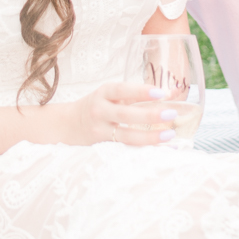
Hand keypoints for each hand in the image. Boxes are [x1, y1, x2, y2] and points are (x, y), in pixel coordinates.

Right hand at [64, 82, 178, 146]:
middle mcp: (100, 110)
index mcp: (104, 92)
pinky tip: (160, 148)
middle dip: (149, 115)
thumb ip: (135, 95)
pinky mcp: (102, 146)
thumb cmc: (97, 106)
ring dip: (149, 136)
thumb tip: (170, 93)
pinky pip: (125, 146)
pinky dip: (144, 147)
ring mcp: (100, 130)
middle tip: (170, 114)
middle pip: (125, 114)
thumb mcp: (110, 95)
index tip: (161, 93)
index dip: (141, 91)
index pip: (123, 89)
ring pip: (126, 135)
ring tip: (169, 134)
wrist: (68, 124)